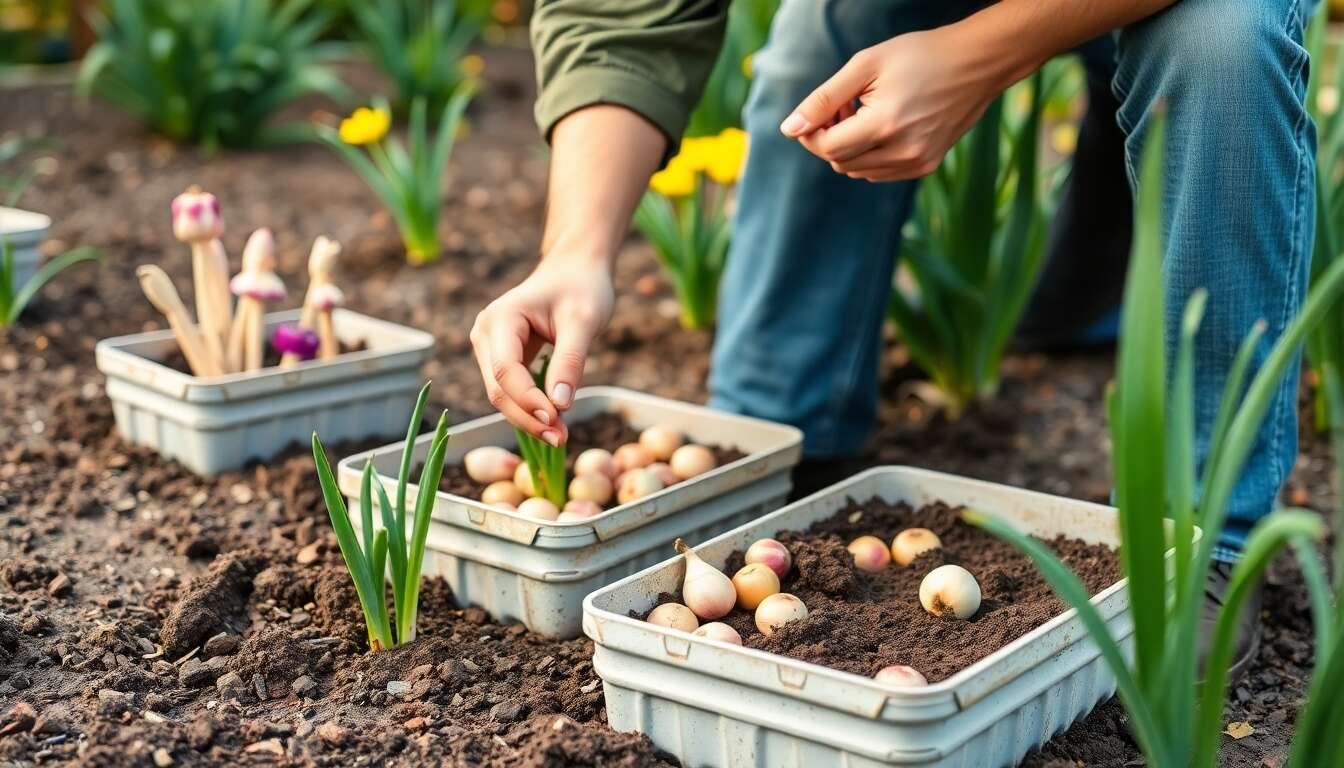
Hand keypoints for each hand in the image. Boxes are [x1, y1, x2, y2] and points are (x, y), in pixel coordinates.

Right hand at [470, 258, 613, 443]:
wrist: (575, 270)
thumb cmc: (582, 288)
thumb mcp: (584, 321)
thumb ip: (570, 362)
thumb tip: (560, 406)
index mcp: (500, 318)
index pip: (504, 370)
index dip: (527, 399)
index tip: (556, 419)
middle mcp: (485, 333)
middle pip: (497, 388)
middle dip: (528, 417)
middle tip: (562, 438)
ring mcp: (489, 347)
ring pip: (501, 395)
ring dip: (528, 418)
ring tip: (561, 435)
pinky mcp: (500, 358)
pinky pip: (510, 390)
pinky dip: (530, 408)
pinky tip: (553, 422)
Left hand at [781, 27, 1007, 181]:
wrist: (976, 63)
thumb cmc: (919, 55)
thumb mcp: (865, 66)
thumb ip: (823, 99)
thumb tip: (788, 130)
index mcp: (885, 125)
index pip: (827, 148)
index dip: (811, 132)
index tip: (817, 112)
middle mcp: (902, 152)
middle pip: (840, 162)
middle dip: (831, 136)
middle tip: (846, 104)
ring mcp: (917, 163)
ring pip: (857, 171)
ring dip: (850, 147)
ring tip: (866, 112)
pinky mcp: (926, 166)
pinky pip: (879, 173)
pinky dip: (870, 155)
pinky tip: (884, 126)